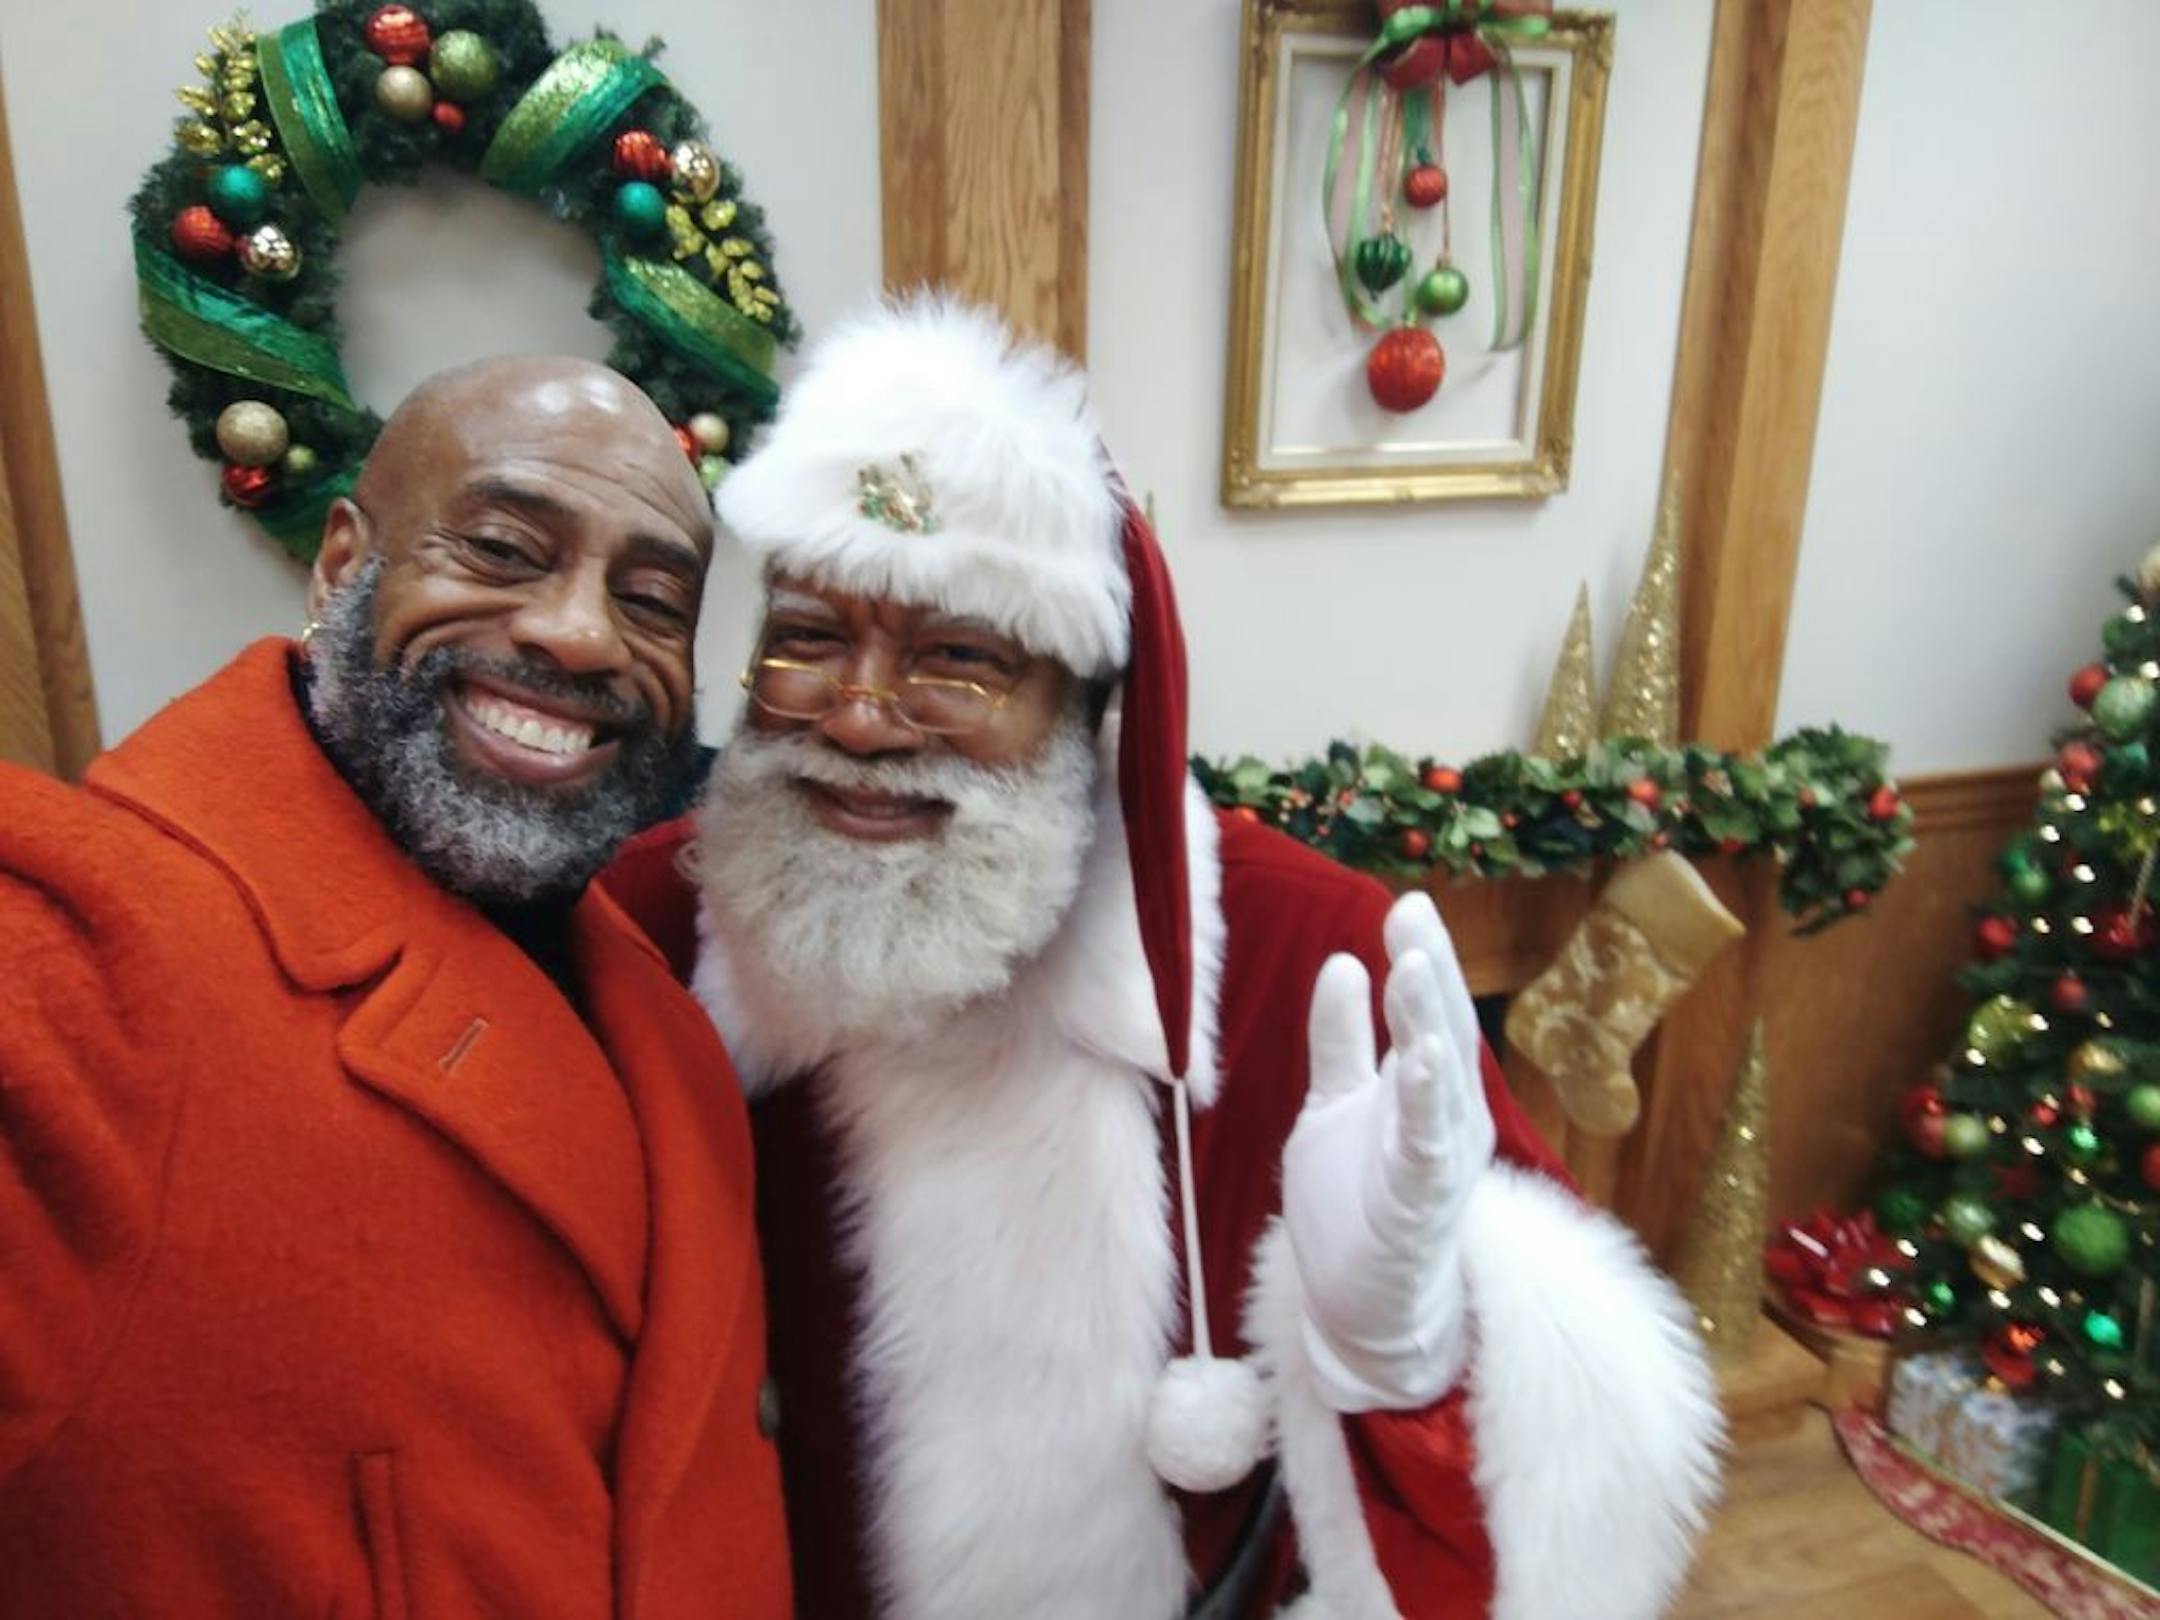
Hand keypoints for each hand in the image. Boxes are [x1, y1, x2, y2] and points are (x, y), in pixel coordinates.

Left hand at [1283, 892, 1496, 1411]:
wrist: (1363, 1310)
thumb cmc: (1357, 1206)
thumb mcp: (1336, 1105)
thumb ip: (1340, 1042)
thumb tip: (1341, 963)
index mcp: (1428, 1093)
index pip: (1427, 1015)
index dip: (1421, 959)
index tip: (1408, 902)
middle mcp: (1447, 1121)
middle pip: (1442, 1034)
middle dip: (1429, 973)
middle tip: (1414, 914)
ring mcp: (1439, 1165)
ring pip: (1440, 1083)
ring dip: (1427, 1025)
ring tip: (1413, 968)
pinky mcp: (1420, 1208)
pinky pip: (1427, 1150)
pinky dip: (1424, 1104)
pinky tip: (1417, 1061)